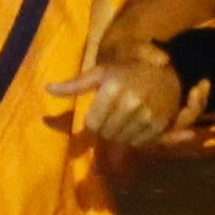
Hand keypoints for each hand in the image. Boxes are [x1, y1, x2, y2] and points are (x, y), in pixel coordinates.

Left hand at [48, 50, 210, 149]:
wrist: (166, 73)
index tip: (98, 114)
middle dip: (104, 129)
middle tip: (111, 116)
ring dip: (119, 135)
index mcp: (112, 89)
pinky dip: (134, 138)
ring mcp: (146, 116)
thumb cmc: (128, 71)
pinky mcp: (158, 126)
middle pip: (105, 134)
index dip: (92, 122)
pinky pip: (138, 143)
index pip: (91, 124)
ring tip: (123, 120)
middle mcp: (130, 104)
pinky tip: (136, 124)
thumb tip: (47, 88)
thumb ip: (74, 84)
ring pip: (121, 141)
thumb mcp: (100, 72)